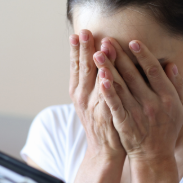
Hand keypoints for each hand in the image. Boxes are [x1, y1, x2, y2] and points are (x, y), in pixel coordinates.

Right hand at [69, 30, 125, 162]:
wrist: (104, 150)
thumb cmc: (102, 121)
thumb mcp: (91, 99)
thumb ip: (93, 80)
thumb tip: (97, 56)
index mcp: (78, 91)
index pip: (76, 66)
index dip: (76, 50)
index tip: (77, 34)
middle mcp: (82, 96)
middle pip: (83, 68)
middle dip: (84, 50)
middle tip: (85, 32)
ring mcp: (93, 105)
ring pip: (94, 81)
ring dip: (96, 63)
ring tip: (99, 46)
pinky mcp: (105, 115)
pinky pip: (106, 98)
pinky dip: (105, 87)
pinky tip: (106, 75)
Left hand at [92, 38, 182, 161]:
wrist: (154, 155)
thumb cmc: (167, 128)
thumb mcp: (180, 107)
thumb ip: (176, 85)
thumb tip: (170, 64)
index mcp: (167, 97)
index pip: (154, 71)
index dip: (143, 55)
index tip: (133, 41)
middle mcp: (153, 103)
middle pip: (133, 75)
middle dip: (119, 56)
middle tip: (107, 40)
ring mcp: (137, 114)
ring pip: (121, 87)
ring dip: (108, 69)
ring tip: (97, 54)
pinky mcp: (124, 123)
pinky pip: (115, 105)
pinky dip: (108, 92)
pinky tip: (100, 80)